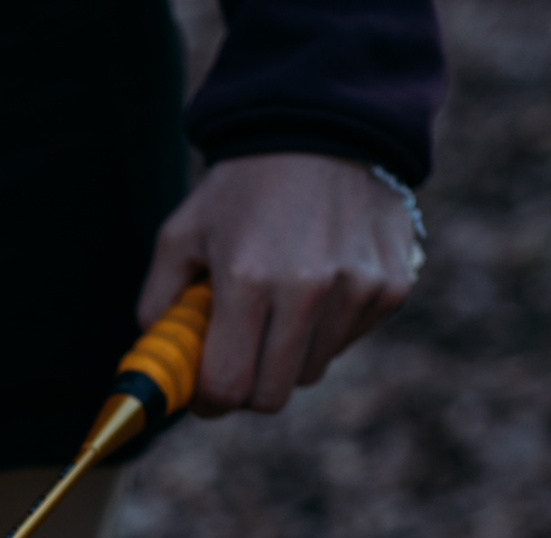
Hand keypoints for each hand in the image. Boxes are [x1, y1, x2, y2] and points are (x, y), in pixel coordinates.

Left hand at [136, 153, 418, 415]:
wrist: (322, 124)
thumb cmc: (242, 186)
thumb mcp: (181, 235)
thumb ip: (160, 306)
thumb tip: (158, 366)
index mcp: (247, 279)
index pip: (228, 387)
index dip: (210, 400)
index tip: (204, 392)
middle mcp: (308, 289)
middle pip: (273, 395)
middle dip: (248, 387)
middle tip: (238, 357)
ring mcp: (357, 288)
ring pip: (312, 371)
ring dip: (288, 355)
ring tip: (278, 304)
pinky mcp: (392, 284)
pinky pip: (347, 341)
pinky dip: (327, 329)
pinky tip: (318, 283)